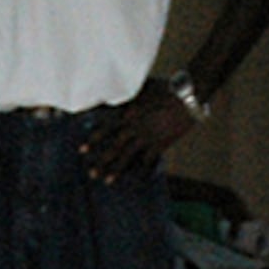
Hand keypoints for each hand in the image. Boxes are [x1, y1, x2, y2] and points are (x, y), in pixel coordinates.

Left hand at [81, 86, 197, 182]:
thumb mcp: (142, 87)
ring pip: (128, 157)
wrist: (187, 97)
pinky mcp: (160, 144)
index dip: (94, 139)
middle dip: (101, 161)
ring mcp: (147, 137)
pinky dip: (143, 172)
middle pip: (114, 147)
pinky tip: (138, 180)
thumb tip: (115, 92)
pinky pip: (148, 161)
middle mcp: (134, 127)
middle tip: (91, 173)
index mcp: (128, 113)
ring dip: (116, 170)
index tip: (82, 150)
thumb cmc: (166, 88)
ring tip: (107, 181)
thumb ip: (128, 92)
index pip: (106, 128)